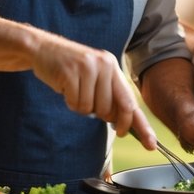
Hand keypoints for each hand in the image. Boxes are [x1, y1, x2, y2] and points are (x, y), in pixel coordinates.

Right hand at [32, 32, 153, 141]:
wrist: (43, 49)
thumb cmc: (70, 68)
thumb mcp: (94, 76)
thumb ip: (110, 97)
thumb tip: (123, 124)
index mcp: (113, 68)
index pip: (130, 102)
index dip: (140, 125)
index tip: (150, 144)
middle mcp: (105, 65)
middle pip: (111, 110)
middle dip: (100, 114)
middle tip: (87, 98)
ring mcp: (88, 67)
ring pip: (91, 109)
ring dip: (81, 106)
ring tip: (74, 89)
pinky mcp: (71, 72)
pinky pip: (76, 104)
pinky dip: (70, 102)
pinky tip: (66, 87)